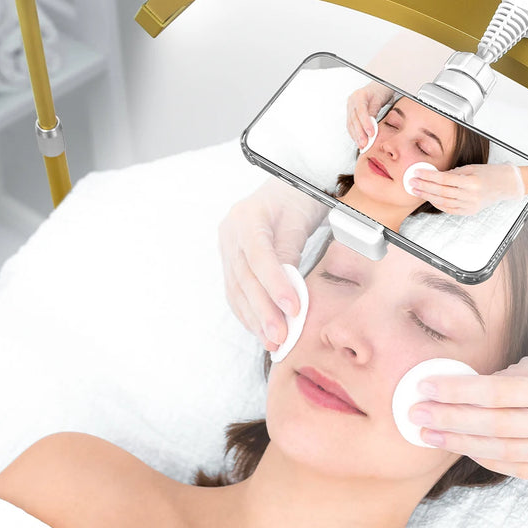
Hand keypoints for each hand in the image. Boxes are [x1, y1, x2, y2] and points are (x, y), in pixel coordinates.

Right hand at [219, 179, 323, 349]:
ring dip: (255, 319)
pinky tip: (261, 330)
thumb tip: (287, 295)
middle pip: (244, 277)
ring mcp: (227, 246)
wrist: (288, 185)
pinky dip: (249, 313)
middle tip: (281, 336)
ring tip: (273, 341)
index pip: (258, 255)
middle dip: (263, 311)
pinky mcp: (230, 261)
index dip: (275, 284)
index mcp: (248, 215)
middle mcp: (230, 232)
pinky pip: (237, 291)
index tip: (293, 308)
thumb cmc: (299, 198)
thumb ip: (289, 253)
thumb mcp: (300, 220)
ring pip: (237, 289)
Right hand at [346, 81, 393, 148]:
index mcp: (359, 95)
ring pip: (350, 124)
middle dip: (359, 133)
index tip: (371, 133)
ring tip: (362, 145)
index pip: (361, 111)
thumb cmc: (380, 91)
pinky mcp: (350, 113)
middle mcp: (352, 101)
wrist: (377, 87)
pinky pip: (350, 125)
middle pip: (354, 119)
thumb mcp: (379, 100)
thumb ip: (374, 112)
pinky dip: (354, 134)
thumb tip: (372, 126)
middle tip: (365, 143)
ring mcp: (349, 107)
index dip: (365, 124)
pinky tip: (358, 141)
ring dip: (356, 136)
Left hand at [406, 323, 527, 478]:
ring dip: (463, 444)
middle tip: (415, 416)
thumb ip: (517, 374)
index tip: (426, 388)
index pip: (499, 395)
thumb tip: (471, 388)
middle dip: (450, 422)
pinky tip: (467, 448)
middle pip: (497, 428)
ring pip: (507, 453)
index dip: (458, 393)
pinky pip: (525, 468)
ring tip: (431, 434)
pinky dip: (492, 459)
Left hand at [407, 162, 523, 214]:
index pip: (444, 179)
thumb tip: (434, 175)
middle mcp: (471, 195)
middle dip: (424, 187)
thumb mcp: (471, 168)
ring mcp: (471, 205)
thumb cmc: (489, 173)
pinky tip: (430, 198)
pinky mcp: (470, 211)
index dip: (429, 176)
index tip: (417, 173)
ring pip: (444, 202)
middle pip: (442, 192)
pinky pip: (450, 209)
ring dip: (428, 196)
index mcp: (472, 181)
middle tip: (412, 183)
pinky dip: (438, 204)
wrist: (505, 184)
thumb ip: (453, 173)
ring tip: (417, 190)